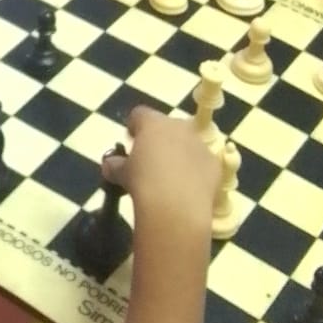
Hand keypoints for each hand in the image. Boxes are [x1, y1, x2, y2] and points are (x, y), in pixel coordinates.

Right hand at [103, 107, 216, 229]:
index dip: (134, 127)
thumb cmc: (143, 183)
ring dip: (179, 154)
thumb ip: (115, 165)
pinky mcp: (214, 164)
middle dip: (159, 139)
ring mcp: (199, 144)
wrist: (176, 208)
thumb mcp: (122, 174)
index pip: (139, 114)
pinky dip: (195, 171)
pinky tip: (188, 189)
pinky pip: (201, 162)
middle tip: (150, 161)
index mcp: (153, 123)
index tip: (130, 142)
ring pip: (187, 143)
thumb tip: (109, 165)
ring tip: (170, 178)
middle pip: (166, 126)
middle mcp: (178, 127)